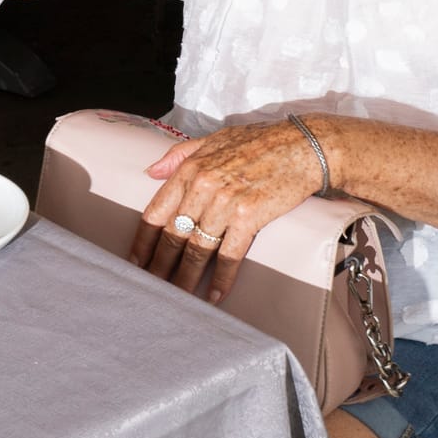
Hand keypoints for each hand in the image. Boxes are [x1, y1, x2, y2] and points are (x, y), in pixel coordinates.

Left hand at [127, 121, 324, 300]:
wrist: (302, 147)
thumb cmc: (259, 141)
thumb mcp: (213, 139)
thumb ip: (179, 155)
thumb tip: (152, 171)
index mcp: (189, 170)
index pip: (156, 212)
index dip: (143, 241)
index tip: (135, 261)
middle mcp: (202, 187)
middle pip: (173, 235)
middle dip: (160, 265)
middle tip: (151, 287)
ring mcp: (225, 203)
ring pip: (197, 249)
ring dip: (186, 277)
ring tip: (178, 297)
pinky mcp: (249, 217)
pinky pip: (229, 254)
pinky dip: (222, 278)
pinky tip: (215, 294)